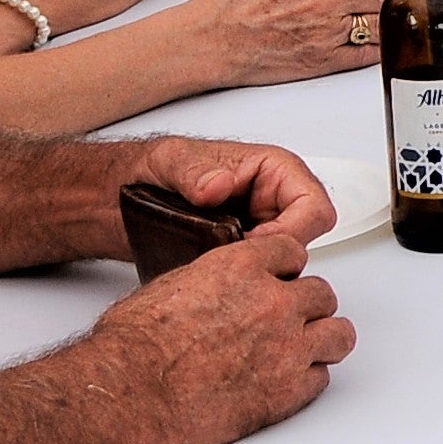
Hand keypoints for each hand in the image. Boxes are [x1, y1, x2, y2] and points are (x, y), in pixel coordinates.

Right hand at [68, 232, 359, 443]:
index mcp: (242, 267)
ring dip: (320, 339)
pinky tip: (287, 381)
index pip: (292, 253)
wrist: (130, 394)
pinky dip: (307, 380)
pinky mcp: (288, 392)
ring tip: (303, 349)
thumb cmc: (134, 346)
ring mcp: (287, 348)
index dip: (284, 269)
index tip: (280, 279)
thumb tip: (218, 289)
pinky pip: (322, 379)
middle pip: (321, 294)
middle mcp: (273, 303)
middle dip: (305, 306)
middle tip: (288, 320)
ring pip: (338, 334)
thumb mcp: (171, 285)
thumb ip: (212, 280)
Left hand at [109, 135, 336, 255]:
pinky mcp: (244, 254)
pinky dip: (240, 281)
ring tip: (216, 267)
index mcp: (275, 172)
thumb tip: (218, 185)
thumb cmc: (156, 169)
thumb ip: (194, 172)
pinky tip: (212, 277)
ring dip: (255, 272)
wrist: (127, 195)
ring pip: (284, 265)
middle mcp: (275, 203)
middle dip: (273, 258)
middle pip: (304, 243)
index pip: (315, 209)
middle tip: (232, 261)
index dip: (291, 233)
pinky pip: (259, 276)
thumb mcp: (171, 161)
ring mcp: (261, 230)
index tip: (252, 242)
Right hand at [188, 0, 399, 86]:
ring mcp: (326, 33)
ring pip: (378, 25)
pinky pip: (366, 55)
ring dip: (388, 22)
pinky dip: (378, 49)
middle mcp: (324, 2)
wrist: (212, 40)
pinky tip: (381, 44)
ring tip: (394, 19)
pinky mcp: (323, 61)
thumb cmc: (233, 7)